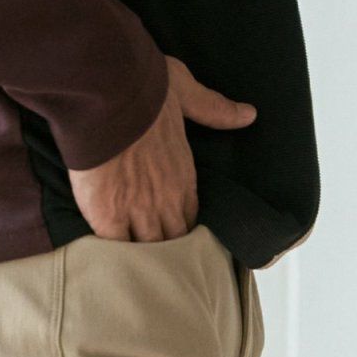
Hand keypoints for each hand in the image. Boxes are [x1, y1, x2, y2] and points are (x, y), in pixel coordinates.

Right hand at [69, 56, 255, 242]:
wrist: (110, 93)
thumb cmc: (146, 89)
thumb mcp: (185, 92)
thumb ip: (214, 109)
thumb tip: (248, 115)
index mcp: (184, 176)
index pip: (189, 217)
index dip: (182, 228)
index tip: (172, 230)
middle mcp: (165, 200)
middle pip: (171, 241)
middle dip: (165, 251)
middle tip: (154, 259)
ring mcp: (137, 211)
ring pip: (146, 250)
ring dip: (141, 258)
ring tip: (133, 268)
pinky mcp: (108, 217)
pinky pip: (116, 248)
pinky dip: (113, 254)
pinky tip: (109, 260)